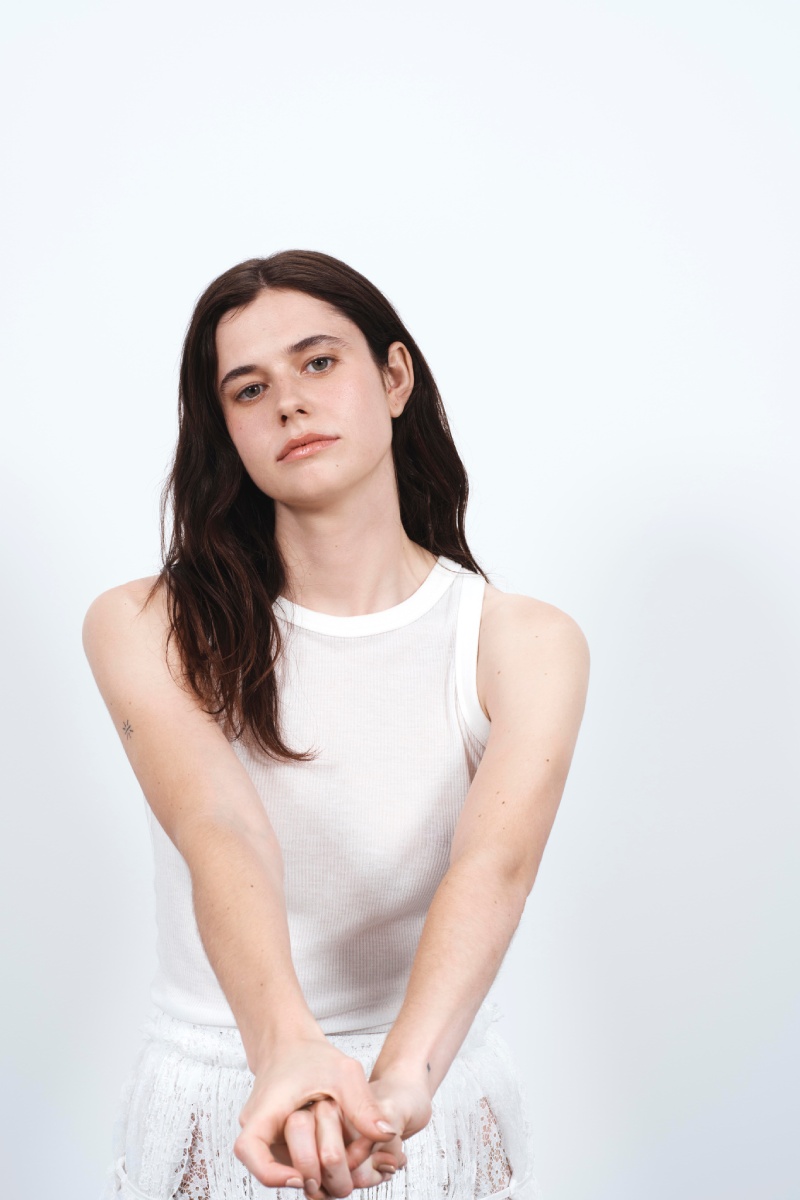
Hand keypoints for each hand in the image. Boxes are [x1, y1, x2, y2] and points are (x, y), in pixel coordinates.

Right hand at [233, 1035, 398, 1193]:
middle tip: (334, 1180)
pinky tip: (332, 1158)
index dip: (270, 1173)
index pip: (248, 1150)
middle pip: (268, 1165)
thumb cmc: (312, 1055)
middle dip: (301, 1176)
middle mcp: (257, 1125)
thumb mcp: (344, 1073)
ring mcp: (264, 1134)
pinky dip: (309, 1163)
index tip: (301, 1177)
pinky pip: (287, 1160)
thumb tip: (387, 1133)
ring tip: (339, 1168)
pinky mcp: (274, 1138)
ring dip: (307, 1172)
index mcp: (265, 1107)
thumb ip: (363, 1104)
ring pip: (279, 1166)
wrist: (292, 1044)